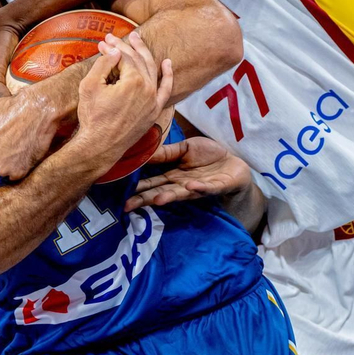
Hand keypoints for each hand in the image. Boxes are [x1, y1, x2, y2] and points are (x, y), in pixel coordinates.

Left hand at [0, 89, 62, 180]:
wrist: (36, 112)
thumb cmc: (11, 108)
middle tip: (6, 147)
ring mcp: (2, 169)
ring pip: (2, 172)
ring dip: (7, 165)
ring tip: (17, 149)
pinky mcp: (18, 172)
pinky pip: (16, 175)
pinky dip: (20, 168)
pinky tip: (25, 154)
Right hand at [74, 32, 172, 161]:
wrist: (99, 146)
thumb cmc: (92, 117)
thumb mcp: (90, 85)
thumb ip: (104, 63)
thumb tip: (116, 50)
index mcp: (134, 81)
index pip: (124, 56)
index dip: (112, 47)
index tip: (102, 42)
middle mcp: (148, 89)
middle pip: (138, 60)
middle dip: (125, 46)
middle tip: (115, 38)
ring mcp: (154, 101)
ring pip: (152, 70)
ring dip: (144, 54)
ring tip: (137, 40)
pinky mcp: (154, 111)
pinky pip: (165, 90)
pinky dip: (167, 76)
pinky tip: (167, 64)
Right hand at [125, 136, 251, 211]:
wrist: (234, 162)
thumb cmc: (208, 156)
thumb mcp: (185, 148)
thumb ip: (166, 152)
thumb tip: (143, 152)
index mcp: (172, 176)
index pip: (151, 184)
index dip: (136, 188)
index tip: (119, 194)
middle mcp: (182, 185)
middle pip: (161, 193)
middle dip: (145, 199)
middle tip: (127, 206)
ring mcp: (198, 187)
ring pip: (181, 193)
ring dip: (169, 196)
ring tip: (157, 200)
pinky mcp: (216, 187)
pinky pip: (207, 188)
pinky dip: (199, 188)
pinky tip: (191, 186)